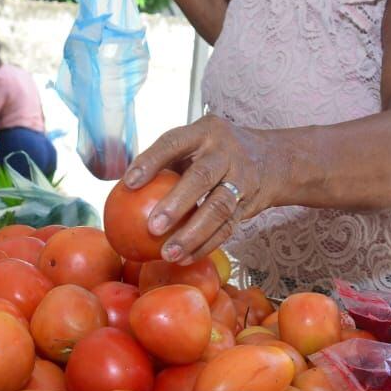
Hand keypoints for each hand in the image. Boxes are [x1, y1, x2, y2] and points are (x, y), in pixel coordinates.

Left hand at [122, 115, 285, 264]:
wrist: (271, 160)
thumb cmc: (213, 152)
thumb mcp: (195, 143)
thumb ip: (165, 161)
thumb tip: (119, 187)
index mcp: (204, 131)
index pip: (174, 142)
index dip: (150, 161)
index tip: (127, 183)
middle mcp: (225, 151)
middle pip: (202, 176)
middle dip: (176, 204)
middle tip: (151, 228)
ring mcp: (242, 177)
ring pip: (219, 207)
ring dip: (193, 234)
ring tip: (168, 254)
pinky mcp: (250, 203)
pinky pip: (228, 227)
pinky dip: (206, 245)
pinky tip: (185, 258)